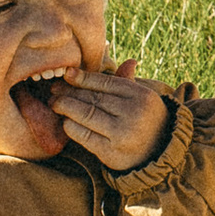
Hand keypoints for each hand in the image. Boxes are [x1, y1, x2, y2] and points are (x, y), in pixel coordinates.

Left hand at [50, 58, 175, 171]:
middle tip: (54, 89)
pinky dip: (71, 127)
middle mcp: (133, 113)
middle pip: (94, 98)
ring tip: (55, 103)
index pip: (106, 83)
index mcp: (141, 96)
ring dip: (66, 108)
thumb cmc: (146, 120)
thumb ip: (129, 82)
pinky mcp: (111, 152)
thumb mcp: (142, 99)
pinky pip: (84, 136)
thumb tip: (128, 61)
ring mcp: (122, 134)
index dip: (83, 78)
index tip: (67, 74)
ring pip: (86, 114)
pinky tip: (65, 121)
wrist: (160, 154)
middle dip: (70, 93)